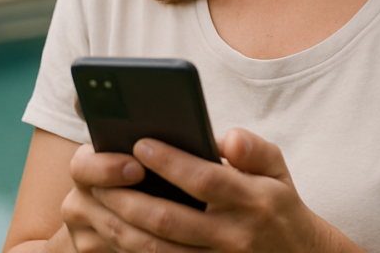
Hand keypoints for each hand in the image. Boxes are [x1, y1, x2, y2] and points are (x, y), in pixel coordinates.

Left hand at [61, 128, 359, 251]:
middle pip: (170, 220)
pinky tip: (114, 232)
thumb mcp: (278, 172)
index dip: (169, 162)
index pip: (205, 179)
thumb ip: (254, 149)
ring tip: (101, 204)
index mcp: (255, 200)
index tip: (140, 143)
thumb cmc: (278, 205)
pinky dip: (133, 251)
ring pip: (158, 250)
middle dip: (131, 198)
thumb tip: (226, 137)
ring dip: (123, 228)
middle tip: (104, 178)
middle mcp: (235, 236)